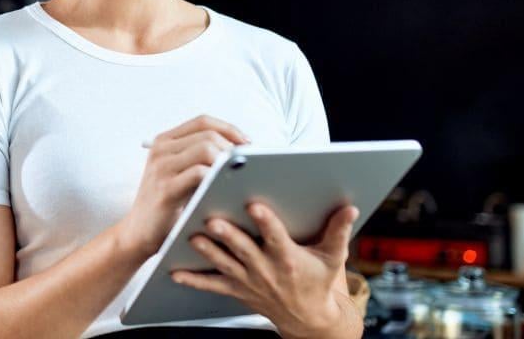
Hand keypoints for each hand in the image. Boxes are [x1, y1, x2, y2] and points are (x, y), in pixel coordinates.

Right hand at [116, 115, 248, 261]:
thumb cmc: (167, 205)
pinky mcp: (166, 188)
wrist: (138, 233)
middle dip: (232, 147)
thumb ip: (200, 158)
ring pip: (206, 149)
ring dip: (227, 162)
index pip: (203, 121)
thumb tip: (242, 151)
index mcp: (164, 141)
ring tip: (239, 176)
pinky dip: (217, 177)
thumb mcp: (179, 174)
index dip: (229, 129)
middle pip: (208, 134)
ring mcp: (161, 167)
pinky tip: (227, 189)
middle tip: (248, 165)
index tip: (247, 144)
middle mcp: (160, 150)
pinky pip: (200, 173)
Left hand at [172, 202, 360, 338]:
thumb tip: (349, 208)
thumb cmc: (316, 281)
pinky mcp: (236, 288)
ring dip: (207, 251)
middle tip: (212, 220)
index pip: (276, 237)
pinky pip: (212, 284)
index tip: (254, 205)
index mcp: (287, 258)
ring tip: (190, 237)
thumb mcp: (333, 257)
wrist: (307, 318)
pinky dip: (193, 279)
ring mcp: (248, 280)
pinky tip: (173, 270)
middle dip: (228, 236)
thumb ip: (339, 231)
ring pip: (224, 263)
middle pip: (243, 250)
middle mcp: (265, 269)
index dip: (265, 222)